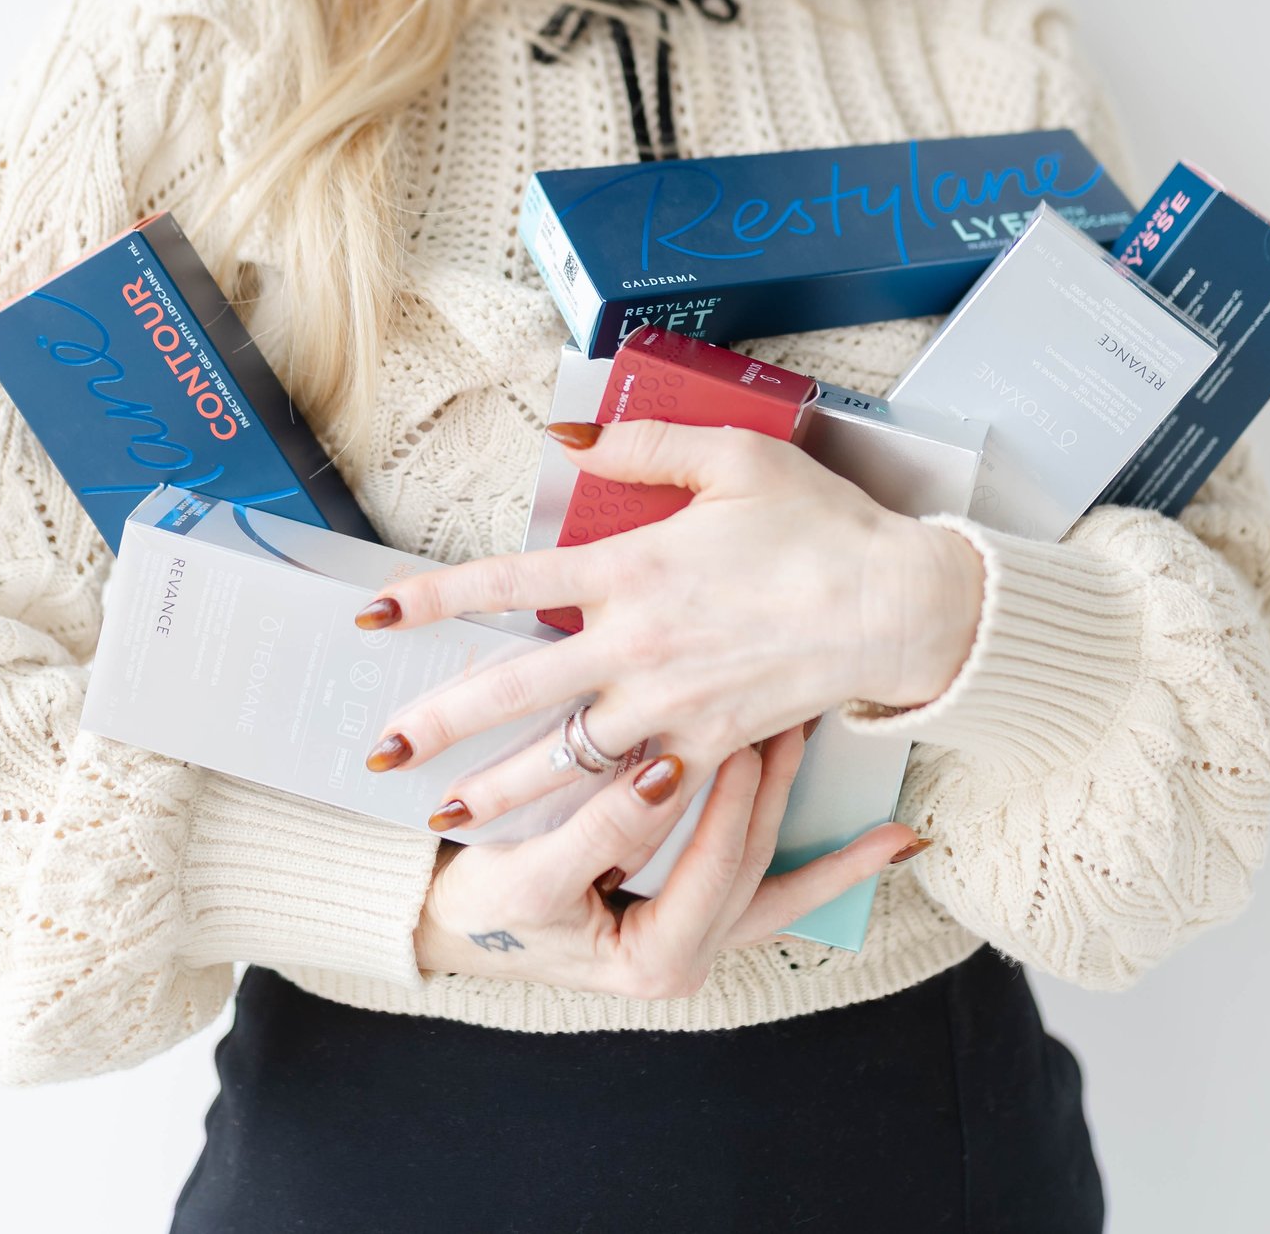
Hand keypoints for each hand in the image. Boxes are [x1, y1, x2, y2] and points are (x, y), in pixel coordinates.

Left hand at [362, 419, 984, 835]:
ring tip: (442, 820)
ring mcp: (671, 702)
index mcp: (632, 566)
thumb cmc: (822, 526)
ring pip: (563, 759)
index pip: (507, 582)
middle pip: (514, 690)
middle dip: (437, 725)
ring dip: (497, 793)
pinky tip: (553, 832)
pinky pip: (636, 787)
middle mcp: (636, 642)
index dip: (432, 598)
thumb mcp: (733, 458)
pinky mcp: (710, 744)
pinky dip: (590, 814)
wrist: (897, 605)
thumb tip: (562, 437)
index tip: (372, 614)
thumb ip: (640, 449)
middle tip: (378, 752)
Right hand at [413, 725, 922, 995]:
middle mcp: (688, 956)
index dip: (734, 795)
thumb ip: (603, 827)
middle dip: (786, 791)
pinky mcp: (691, 910)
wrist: (444, 927)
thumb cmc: (480, 906)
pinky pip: (769, 887)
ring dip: (818, 821)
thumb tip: (665, 769)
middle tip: (809, 714)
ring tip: (864, 767)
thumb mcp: (529, 874)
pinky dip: (827, 869)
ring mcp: (695, 936)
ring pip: (774, 874)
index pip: (718, 863)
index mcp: (656, 960)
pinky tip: (887, 846)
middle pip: (758, 861)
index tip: (746, 727)